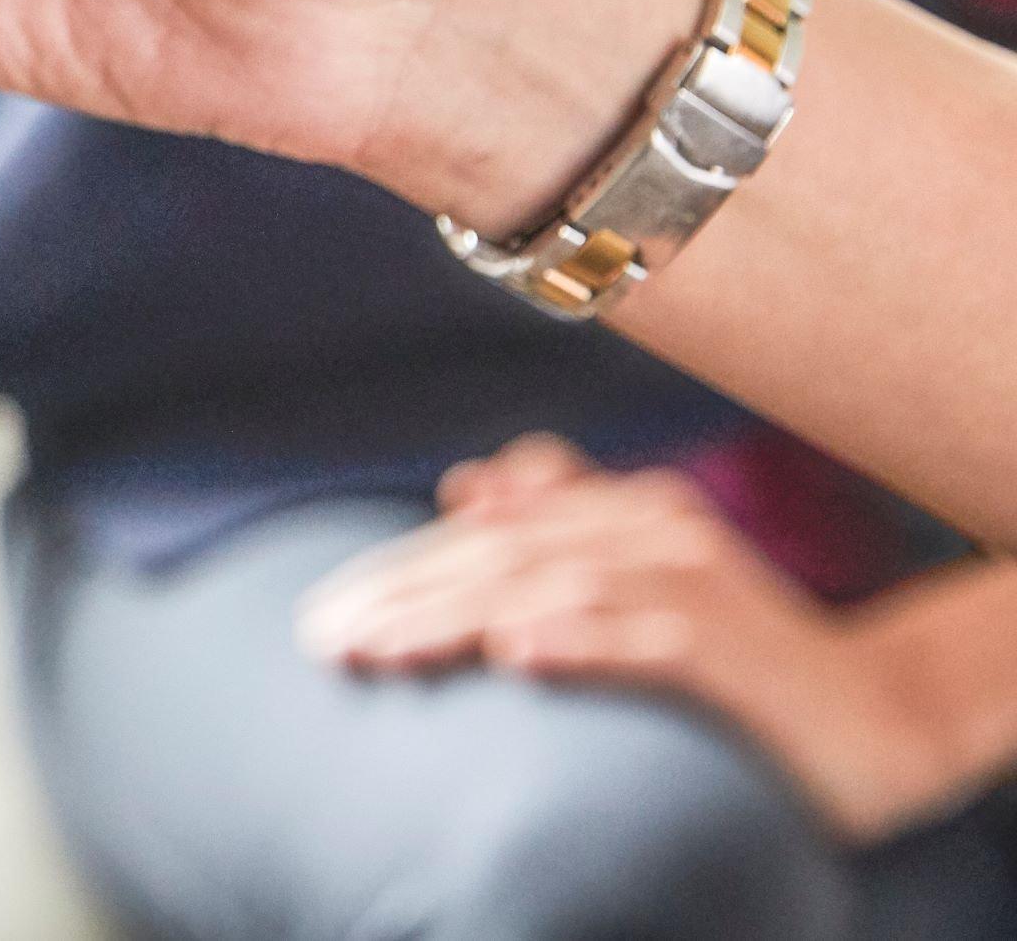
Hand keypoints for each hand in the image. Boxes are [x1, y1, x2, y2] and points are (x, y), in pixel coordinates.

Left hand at [301, 438, 985, 843]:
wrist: (877, 713)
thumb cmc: (738, 652)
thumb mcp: (642, 581)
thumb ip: (563, 526)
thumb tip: (469, 484)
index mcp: (623, 509)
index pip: (485, 535)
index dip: (398, 568)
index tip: (321, 613)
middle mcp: (653, 531)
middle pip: (502, 555)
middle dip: (403, 595)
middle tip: (324, 638)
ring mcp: (697, 587)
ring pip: (554, 589)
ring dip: (459, 618)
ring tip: (384, 650)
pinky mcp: (737, 650)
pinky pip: (649, 640)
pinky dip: (582, 641)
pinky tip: (519, 655)